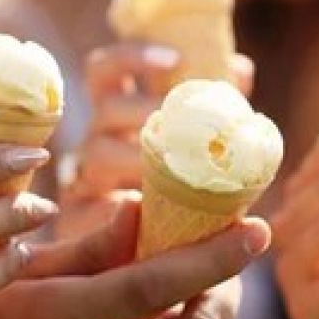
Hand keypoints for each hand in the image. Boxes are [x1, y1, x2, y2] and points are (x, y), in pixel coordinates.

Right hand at [59, 42, 252, 238]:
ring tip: (171, 173)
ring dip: (134, 159)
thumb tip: (240, 69)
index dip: (133, 57)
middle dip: (141, 110)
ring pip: (95, 155)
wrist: (146, 261)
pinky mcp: (79, 219)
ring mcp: (84, 179)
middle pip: (106, 110)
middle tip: (175, 123)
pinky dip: (116, 209)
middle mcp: (97, 141)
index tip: (175, 60)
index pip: (106, 70)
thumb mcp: (192, 146)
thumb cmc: (172, 192)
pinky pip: (88, 208)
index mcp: (118, 116)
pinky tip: (140, 211)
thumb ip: (211, 109)